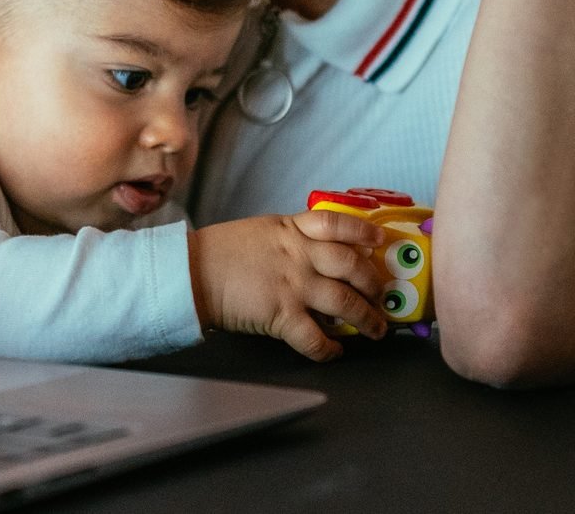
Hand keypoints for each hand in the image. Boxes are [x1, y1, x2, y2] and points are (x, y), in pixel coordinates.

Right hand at [188, 211, 390, 361]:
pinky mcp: (282, 314)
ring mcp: (293, 285)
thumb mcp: (261, 231)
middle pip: (352, 266)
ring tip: (376, 328)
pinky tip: (336, 351)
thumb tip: (315, 251)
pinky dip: (330, 349)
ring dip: (367, 319)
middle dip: (373, 283)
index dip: (363, 233)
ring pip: (345, 302)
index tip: (379, 242)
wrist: (192, 272)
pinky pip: (316, 338)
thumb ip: (290, 237)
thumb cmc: (221, 252)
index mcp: (291, 230)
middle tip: (382, 295)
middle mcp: (299, 255)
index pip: (337, 223)